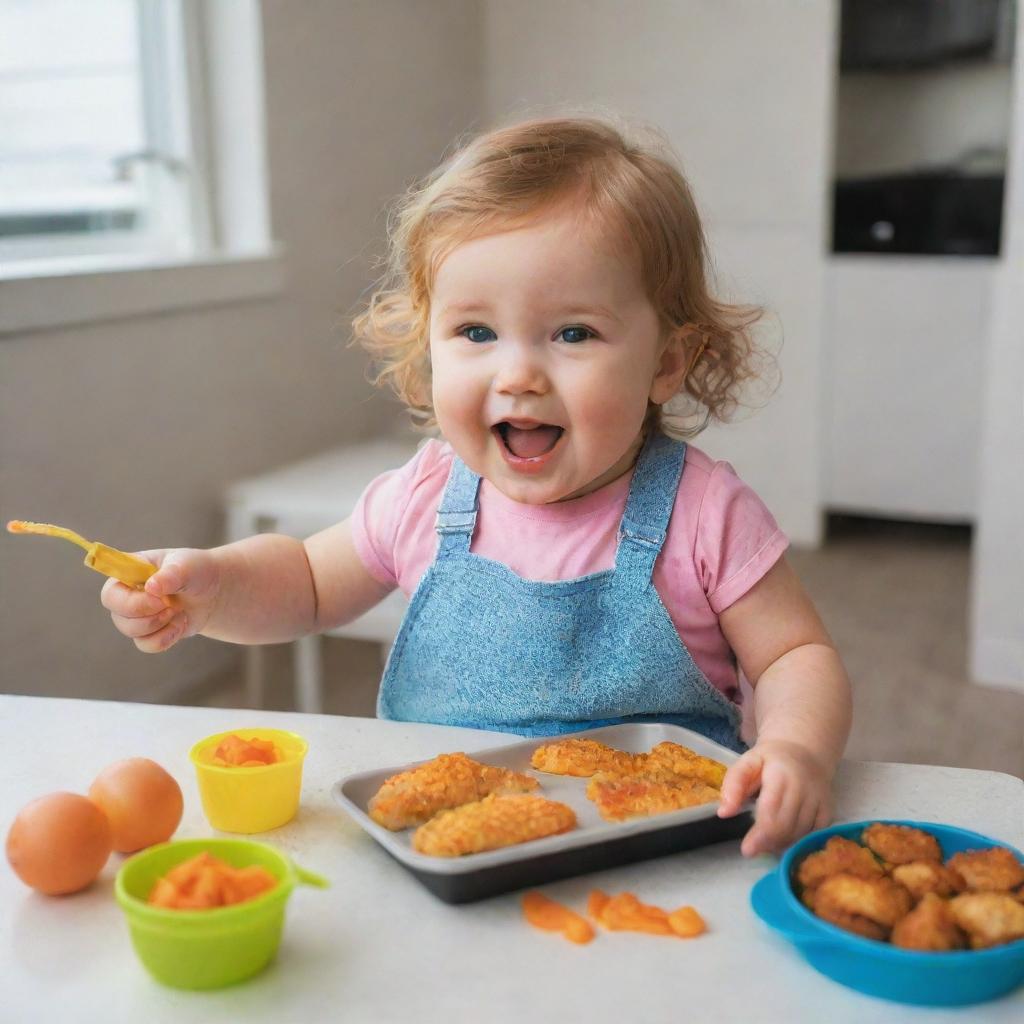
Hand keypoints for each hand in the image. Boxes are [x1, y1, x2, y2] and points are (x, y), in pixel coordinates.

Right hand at [100, 548, 220, 652]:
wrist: (212, 591)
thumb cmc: (195, 571)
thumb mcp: (186, 566)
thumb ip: (170, 574)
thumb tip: (151, 587)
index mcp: (129, 573)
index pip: (110, 593)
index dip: (131, 602)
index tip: (158, 598)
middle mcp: (126, 595)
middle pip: (118, 616)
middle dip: (149, 615)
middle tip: (171, 605)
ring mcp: (135, 615)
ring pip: (132, 632)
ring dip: (160, 625)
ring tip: (179, 611)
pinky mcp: (148, 632)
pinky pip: (146, 644)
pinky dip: (167, 637)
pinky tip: (180, 623)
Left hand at [717, 739, 832, 856]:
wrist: (804, 751)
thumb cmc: (769, 760)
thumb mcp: (747, 763)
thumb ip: (733, 784)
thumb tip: (724, 813)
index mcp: (781, 774)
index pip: (772, 810)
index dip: (760, 834)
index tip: (747, 850)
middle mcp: (804, 787)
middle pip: (787, 826)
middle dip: (768, 842)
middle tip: (752, 849)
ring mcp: (819, 799)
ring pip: (801, 833)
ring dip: (782, 843)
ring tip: (765, 843)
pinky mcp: (828, 809)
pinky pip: (815, 834)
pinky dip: (799, 842)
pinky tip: (784, 841)